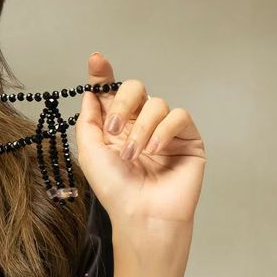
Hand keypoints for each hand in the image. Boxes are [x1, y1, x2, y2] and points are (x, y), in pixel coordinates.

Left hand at [78, 52, 205, 229]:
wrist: (141, 215)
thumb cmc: (116, 190)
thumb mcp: (90, 152)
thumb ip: (89, 119)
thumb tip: (91, 91)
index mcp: (116, 127)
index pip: (111, 93)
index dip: (104, 75)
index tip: (96, 61)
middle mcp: (140, 124)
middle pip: (135, 88)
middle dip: (123, 102)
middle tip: (114, 127)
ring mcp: (165, 131)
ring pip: (156, 103)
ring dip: (141, 129)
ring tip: (134, 155)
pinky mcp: (187, 139)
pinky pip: (178, 117)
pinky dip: (163, 132)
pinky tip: (155, 152)